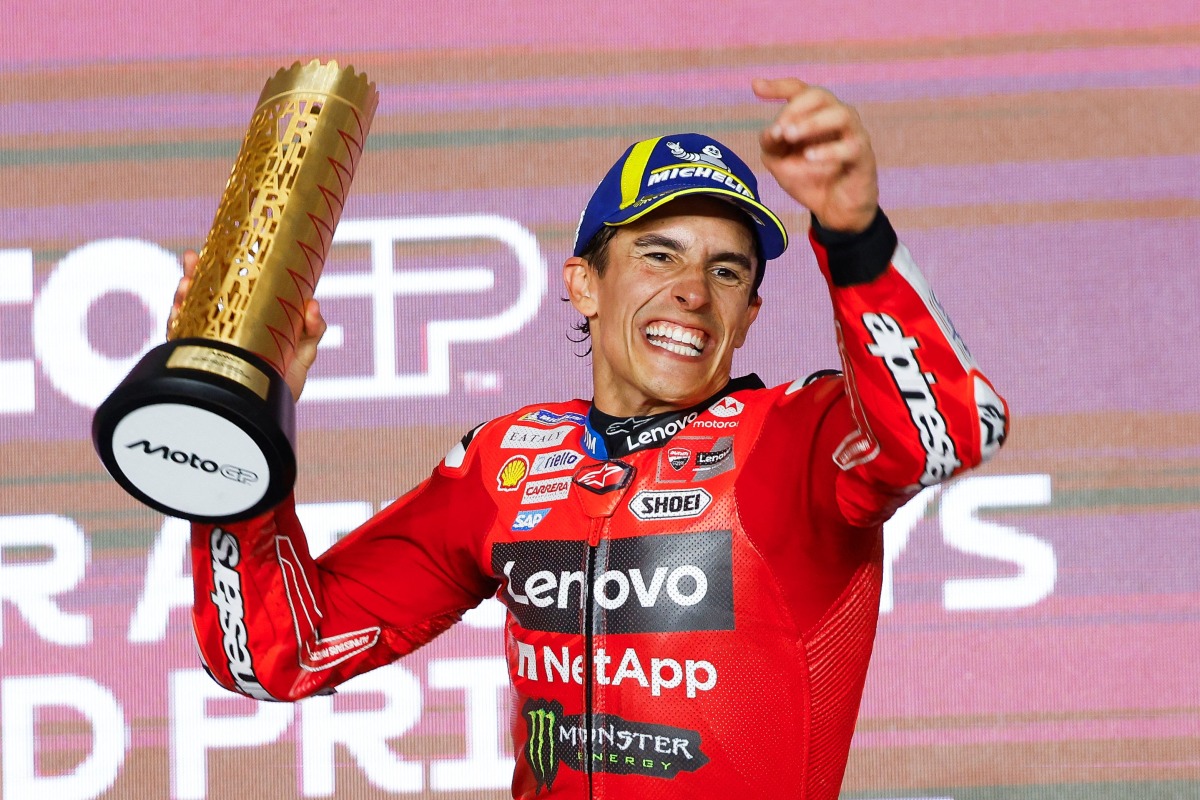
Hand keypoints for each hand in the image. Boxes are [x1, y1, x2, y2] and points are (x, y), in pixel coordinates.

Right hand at [168, 250, 326, 401]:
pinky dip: (176, 320)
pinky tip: (177, 309)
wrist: (270, 415)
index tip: (216, 250)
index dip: (221, 268)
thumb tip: (312, 305)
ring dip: (183, 294)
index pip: (229, 288)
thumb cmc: (285, 380)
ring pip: (187, 311)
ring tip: (184, 284)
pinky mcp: (196, 359)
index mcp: (246, 320)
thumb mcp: (304, 350)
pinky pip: (180, 337)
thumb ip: (312, 328)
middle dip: (194, 275)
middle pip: (202, 295)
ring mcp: (207, 342)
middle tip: (192, 260)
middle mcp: (222, 328)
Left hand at [752, 78, 878, 233]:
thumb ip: (771, 144)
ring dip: (812, 123)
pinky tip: (808, 158)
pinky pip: (850, 147)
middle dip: (795, 109)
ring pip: (841, 114)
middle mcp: (836, 118)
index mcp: (815, 114)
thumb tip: (770, 131)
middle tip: (779, 130)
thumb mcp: (780, 162)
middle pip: (820, 95)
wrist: (835, 210)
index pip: (799, 90)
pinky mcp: (863, 156)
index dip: (778, 86)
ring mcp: (853, 134)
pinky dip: (827, 151)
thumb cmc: (809, 178)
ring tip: (790, 136)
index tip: (756, 87)